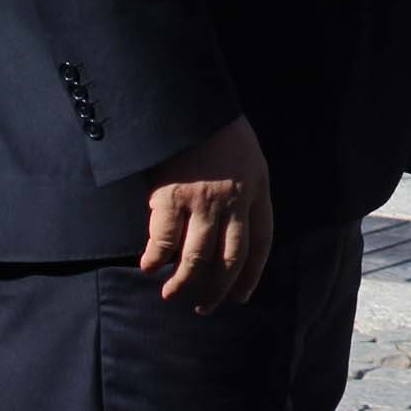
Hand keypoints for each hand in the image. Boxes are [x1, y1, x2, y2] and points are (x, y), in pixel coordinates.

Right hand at [138, 114, 272, 313]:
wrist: (188, 103)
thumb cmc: (216, 129)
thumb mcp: (247, 159)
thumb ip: (242, 193)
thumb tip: (223, 233)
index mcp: (258, 189)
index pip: (262, 243)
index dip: (251, 274)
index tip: (241, 296)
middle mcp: (234, 200)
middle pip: (230, 259)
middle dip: (217, 290)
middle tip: (203, 308)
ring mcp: (203, 201)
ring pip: (197, 258)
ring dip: (184, 284)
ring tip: (171, 295)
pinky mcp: (170, 198)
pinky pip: (164, 242)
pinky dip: (155, 260)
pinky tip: (148, 267)